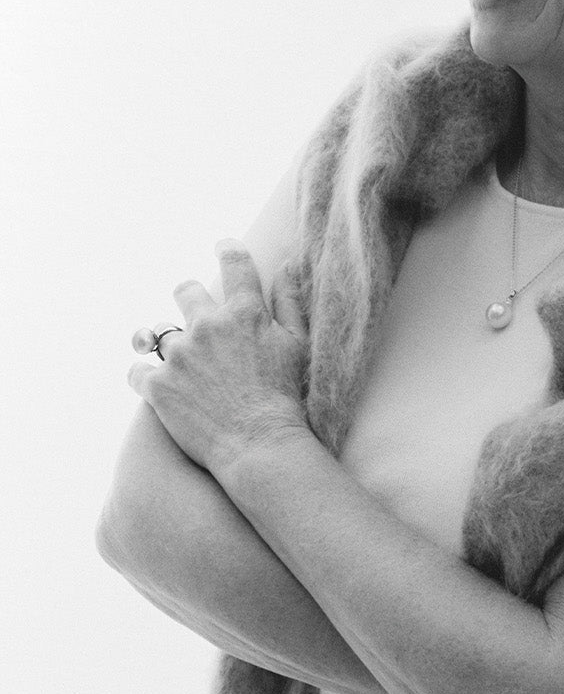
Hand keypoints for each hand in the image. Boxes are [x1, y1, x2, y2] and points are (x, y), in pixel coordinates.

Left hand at [128, 243, 309, 480]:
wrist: (258, 446)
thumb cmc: (285, 397)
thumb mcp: (297, 346)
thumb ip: (290, 302)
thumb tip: (286, 265)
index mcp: (245, 313)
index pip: (235, 264)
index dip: (228, 250)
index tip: (222, 248)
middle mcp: (207, 326)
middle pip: (185, 290)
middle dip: (189, 298)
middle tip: (196, 319)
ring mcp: (179, 355)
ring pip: (158, 333)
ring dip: (170, 345)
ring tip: (182, 366)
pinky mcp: (157, 386)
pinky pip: (136, 370)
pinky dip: (145, 378)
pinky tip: (160, 389)